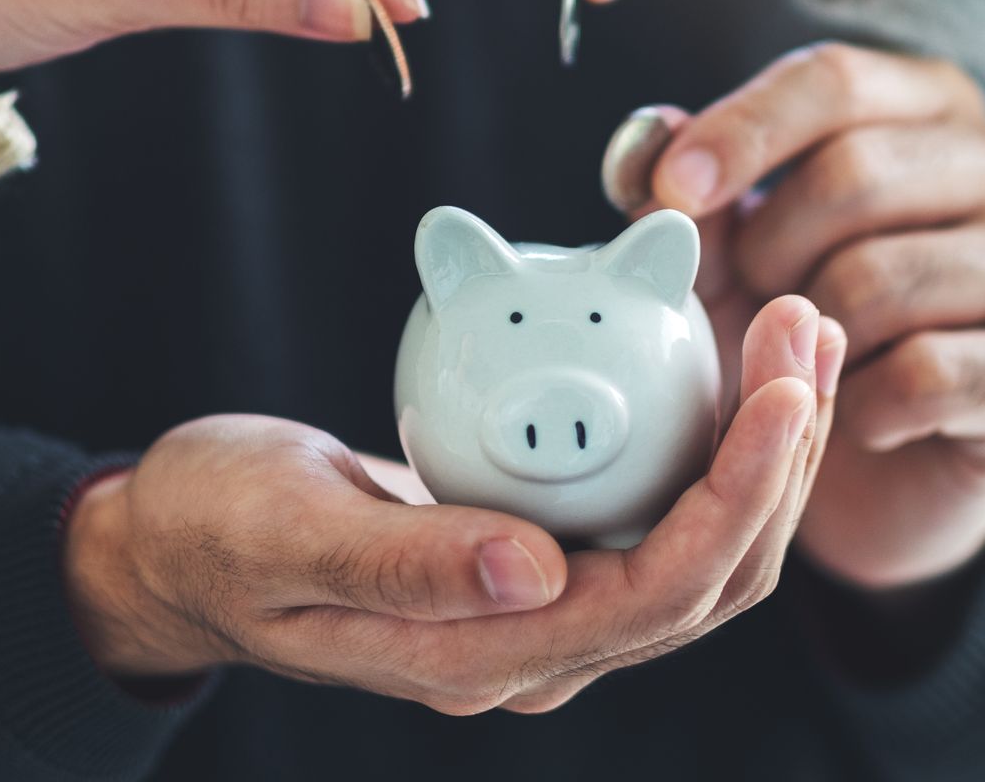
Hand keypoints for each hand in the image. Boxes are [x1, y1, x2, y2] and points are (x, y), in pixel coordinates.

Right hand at [64, 295, 841, 713]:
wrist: (178, 543)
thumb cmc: (217, 528)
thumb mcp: (285, 531)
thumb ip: (405, 564)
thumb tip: (537, 573)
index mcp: (485, 657)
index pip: (659, 592)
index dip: (741, 495)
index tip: (782, 386)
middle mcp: (535, 648)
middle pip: (711, 574)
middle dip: (783, 457)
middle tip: (806, 326)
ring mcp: (542, 609)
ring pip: (700, 543)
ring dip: (765, 444)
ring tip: (794, 329)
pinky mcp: (539, 561)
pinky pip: (655, 510)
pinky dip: (708, 439)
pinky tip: (722, 360)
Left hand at [633, 43, 984, 589]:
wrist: (876, 475)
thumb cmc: (798, 330)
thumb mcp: (725, 253)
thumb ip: (691, 193)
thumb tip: (648, 140)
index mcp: (929, 105)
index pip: (833, 79)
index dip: (742, 130)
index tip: (671, 190)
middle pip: (853, 174)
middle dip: (768, 250)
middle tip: (752, 301)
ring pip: (880, 280)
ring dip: (810, 339)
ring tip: (808, 360)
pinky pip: (924, 374)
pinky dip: (861, 407)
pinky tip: (860, 417)